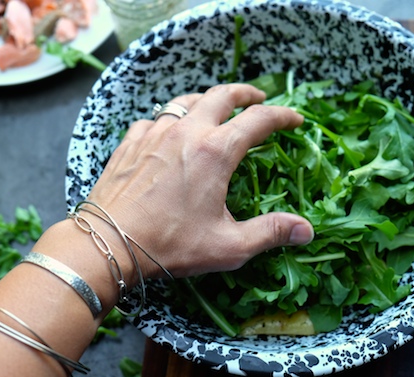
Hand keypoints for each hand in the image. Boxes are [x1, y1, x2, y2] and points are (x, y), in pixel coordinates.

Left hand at [87, 83, 313, 278]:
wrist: (107, 242)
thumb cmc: (169, 244)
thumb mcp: (228, 245)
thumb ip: (270, 233)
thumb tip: (306, 230)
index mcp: (215, 151)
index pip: (258, 120)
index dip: (282, 116)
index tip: (294, 120)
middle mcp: (186, 132)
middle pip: (222, 95)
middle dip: (246, 93)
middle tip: (258, 98)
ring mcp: (155, 133)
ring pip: (186, 101)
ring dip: (207, 101)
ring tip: (216, 108)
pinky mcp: (131, 142)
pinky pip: (156, 119)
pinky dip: (171, 119)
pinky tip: (170, 132)